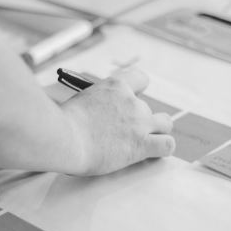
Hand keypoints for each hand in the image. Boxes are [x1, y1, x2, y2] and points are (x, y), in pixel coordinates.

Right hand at [60, 68, 174, 174]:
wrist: (65, 139)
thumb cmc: (64, 123)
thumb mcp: (81, 101)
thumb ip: (97, 105)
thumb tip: (98, 115)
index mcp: (115, 86)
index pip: (140, 78)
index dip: (137, 92)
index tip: (129, 101)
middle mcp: (132, 102)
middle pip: (148, 108)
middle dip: (140, 119)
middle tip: (124, 131)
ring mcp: (139, 124)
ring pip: (165, 124)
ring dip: (157, 132)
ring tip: (142, 141)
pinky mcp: (141, 145)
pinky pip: (167, 145)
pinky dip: (163, 148)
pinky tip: (152, 152)